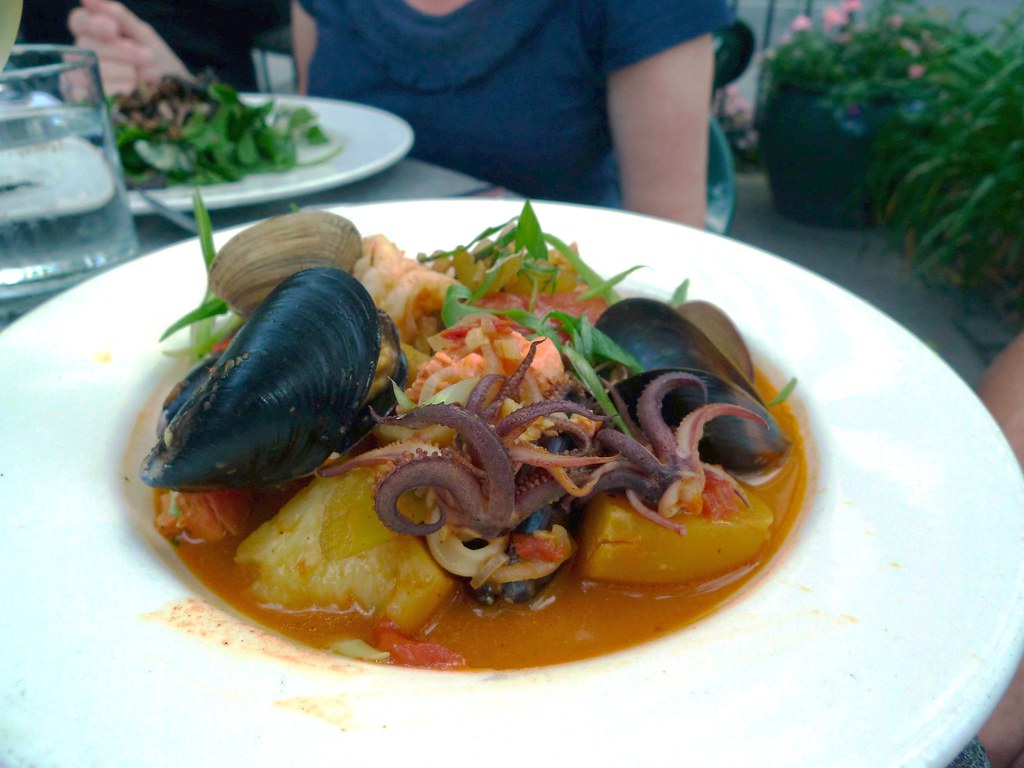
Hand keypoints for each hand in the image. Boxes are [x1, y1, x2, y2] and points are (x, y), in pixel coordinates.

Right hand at [68, 0, 190, 94]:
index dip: (92, 23)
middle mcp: (83, 56)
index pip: (78, 21)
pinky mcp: (88, 106)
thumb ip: (119, 17)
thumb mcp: (145, 38)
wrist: (179, 101)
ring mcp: (83, 82)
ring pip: (90, 69)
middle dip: (121, 51)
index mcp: (95, 35)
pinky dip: (119, 90)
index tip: (112, 29)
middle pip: (85, 46)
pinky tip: (135, 91)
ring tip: (148, 77)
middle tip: (148, 58)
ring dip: (124, 72)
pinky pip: (95, 93)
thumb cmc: (160, 66)